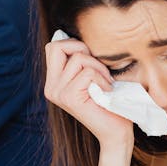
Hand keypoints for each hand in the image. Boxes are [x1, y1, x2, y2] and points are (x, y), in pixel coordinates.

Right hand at [44, 37, 133, 151]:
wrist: (116, 132)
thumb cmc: (108, 101)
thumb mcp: (91, 75)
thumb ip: (80, 59)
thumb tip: (72, 33)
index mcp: (53, 81)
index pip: (53, 46)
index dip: (74, 45)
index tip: (91, 60)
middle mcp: (51, 87)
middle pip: (57, 46)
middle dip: (82, 49)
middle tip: (98, 67)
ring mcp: (58, 93)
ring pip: (78, 59)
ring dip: (99, 68)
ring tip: (106, 83)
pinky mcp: (69, 98)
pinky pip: (88, 72)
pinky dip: (102, 79)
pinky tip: (107, 92)